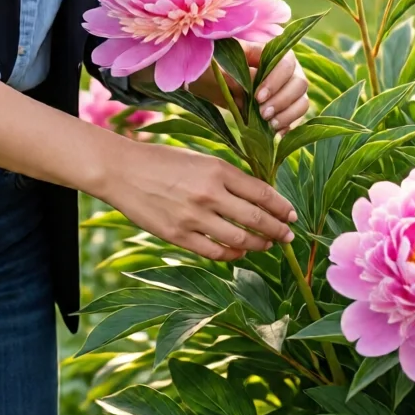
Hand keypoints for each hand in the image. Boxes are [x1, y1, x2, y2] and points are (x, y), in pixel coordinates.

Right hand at [100, 134, 297, 261]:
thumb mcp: (199, 159)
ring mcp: (194, 217)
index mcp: (217, 169)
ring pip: (241, 240)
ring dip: (260, 245)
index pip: (262, 193)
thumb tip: (257, 199)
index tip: (292, 216)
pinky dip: (233, 254)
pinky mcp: (178, 236)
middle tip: (288, 236)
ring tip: (266, 245)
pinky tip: (239, 252)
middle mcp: (210, 193)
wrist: (122, 171)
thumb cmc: (162, 162)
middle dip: (278, 230)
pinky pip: (216, 252)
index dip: (282, 207)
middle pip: (258, 219)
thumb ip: (227, 177)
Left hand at [188, 45, 308, 136]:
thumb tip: (253, 84)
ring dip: (289, 114)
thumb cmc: (215, 67)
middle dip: (282, 100)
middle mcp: (286, 68)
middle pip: (300, 83)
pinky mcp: (286, 106)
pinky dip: (290, 124)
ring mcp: (288, 87)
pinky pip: (297, 115)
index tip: (258, 97)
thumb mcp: (221, 66)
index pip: (286, 63)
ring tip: (271, 125)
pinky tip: (278, 134)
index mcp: (271, 51)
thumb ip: (238, 73)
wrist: (212, 82)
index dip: (276, 81)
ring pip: (302, 100)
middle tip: (263, 114)